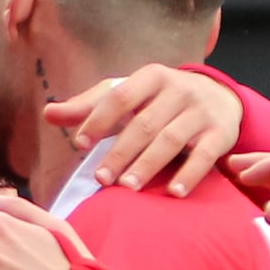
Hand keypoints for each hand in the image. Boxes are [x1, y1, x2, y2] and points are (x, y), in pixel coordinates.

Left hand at [44, 64, 249, 194]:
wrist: (220, 97)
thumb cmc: (161, 100)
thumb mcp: (129, 95)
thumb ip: (90, 106)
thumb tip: (48, 113)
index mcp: (151, 76)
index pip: (121, 95)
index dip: (99, 119)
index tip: (80, 144)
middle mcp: (178, 89)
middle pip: (144, 123)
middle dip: (120, 151)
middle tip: (101, 179)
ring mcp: (201, 111)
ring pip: (171, 140)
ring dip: (148, 164)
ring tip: (128, 187)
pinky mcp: (220, 133)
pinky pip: (204, 156)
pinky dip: (189, 175)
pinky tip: (173, 193)